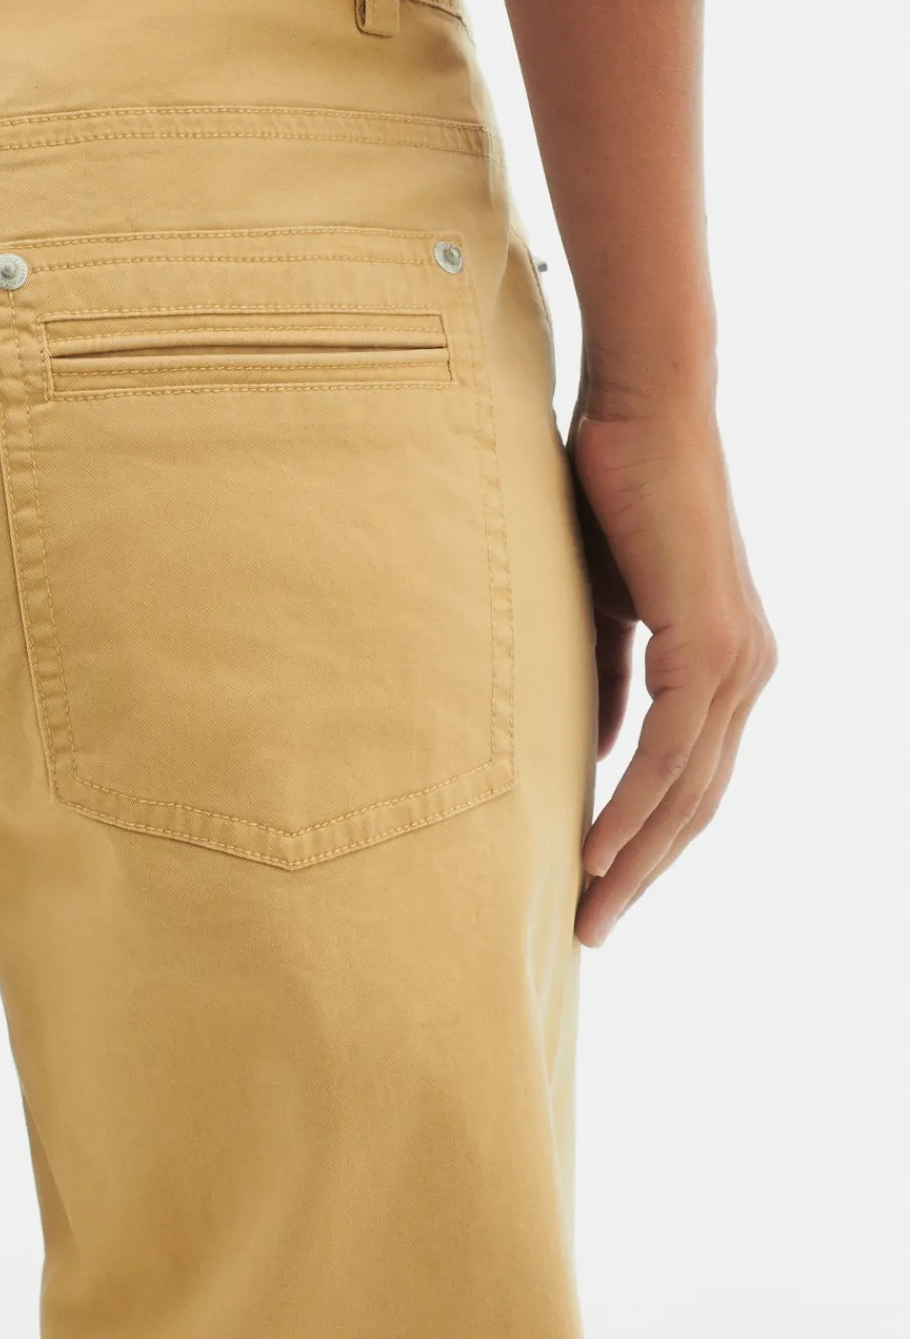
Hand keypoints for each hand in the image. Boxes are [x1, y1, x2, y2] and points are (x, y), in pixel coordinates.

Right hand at [566, 391, 775, 946]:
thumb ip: (605, 676)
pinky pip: (669, 748)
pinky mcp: (710, 641)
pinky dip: (632, 805)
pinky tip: (596, 848)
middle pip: (699, 803)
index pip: (692, 779)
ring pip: (688, 789)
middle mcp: (748, 672)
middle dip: (645, 873)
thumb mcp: (601, 605)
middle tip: (592, 929)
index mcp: (727, 664)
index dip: (649, 840)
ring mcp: (738, 659)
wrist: (642, 409)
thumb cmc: (611, 493)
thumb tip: (590, 752)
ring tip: (589, 909)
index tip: (599, 888)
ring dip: (635, 858)